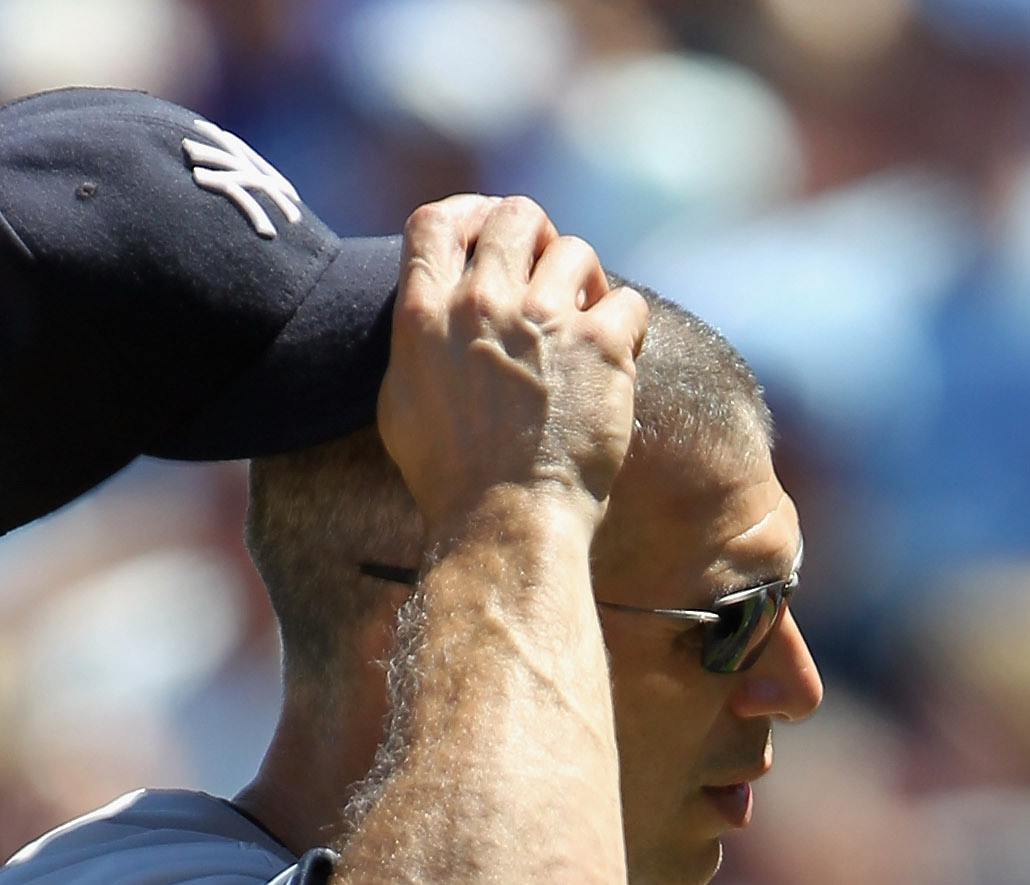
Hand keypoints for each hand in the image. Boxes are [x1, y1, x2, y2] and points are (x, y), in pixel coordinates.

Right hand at [377, 194, 646, 537]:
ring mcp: (543, 320)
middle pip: (515, 216)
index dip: (468, 213)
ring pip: (575, 251)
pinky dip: (627, 326)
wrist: (505, 526)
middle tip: (549, 280)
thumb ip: (418, 339)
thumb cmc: (450, 482)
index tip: (488, 232)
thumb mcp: (402, 404)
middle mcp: (481, 305)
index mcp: (424, 317)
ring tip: (584, 328)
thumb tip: (433, 301)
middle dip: (537, 238)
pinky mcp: (599, 344)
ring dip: (584, 283)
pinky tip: (617, 359)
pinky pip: (626, 301)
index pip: (435, 222)